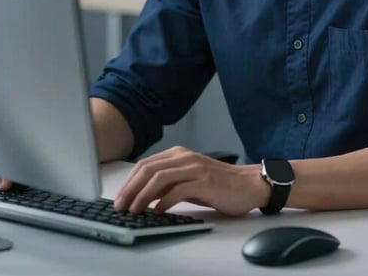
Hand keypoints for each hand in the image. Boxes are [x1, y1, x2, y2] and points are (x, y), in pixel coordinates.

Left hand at [113, 146, 269, 216]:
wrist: (249, 185)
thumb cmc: (219, 184)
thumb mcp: (189, 180)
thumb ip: (169, 183)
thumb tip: (143, 196)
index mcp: (179, 154)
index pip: (145, 164)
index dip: (129, 182)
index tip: (119, 198)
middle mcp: (185, 157)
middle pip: (148, 169)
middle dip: (130, 189)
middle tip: (120, 206)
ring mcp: (194, 168)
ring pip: (159, 178)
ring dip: (142, 196)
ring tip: (134, 210)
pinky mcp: (204, 181)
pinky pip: (177, 190)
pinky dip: (163, 202)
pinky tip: (157, 213)